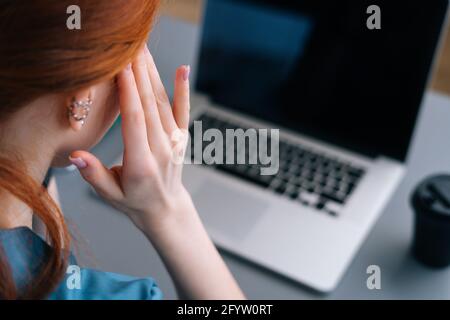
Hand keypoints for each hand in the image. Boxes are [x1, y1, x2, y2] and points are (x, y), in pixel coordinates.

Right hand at [70, 45, 192, 234]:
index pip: (134, 121)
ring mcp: (174, 142)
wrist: (165, 208)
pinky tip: (182, 69)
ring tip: (143, 50)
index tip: (120, 68)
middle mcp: (161, 149)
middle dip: (138, 74)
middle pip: (149, 106)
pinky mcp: (181, 137)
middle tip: (129, 47)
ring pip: (164, 103)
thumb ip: (94, 175)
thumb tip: (76, 155)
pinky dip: (183, 89)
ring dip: (153, 74)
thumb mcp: (110, 195)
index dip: (128, 93)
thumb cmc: (134, 201)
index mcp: (141, 163)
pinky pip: (183, 110)